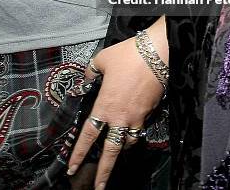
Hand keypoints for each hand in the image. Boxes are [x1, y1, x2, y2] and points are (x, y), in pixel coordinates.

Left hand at [67, 34, 164, 188]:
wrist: (156, 53)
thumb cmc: (127, 56)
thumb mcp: (101, 60)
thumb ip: (91, 72)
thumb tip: (87, 78)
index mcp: (105, 106)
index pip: (88, 135)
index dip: (79, 153)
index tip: (72, 167)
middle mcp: (120, 116)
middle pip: (111, 151)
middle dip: (104, 172)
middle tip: (99, 187)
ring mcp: (137, 116)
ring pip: (129, 142)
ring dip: (122, 149)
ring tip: (118, 153)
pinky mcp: (149, 111)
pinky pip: (140, 127)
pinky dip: (135, 131)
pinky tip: (133, 128)